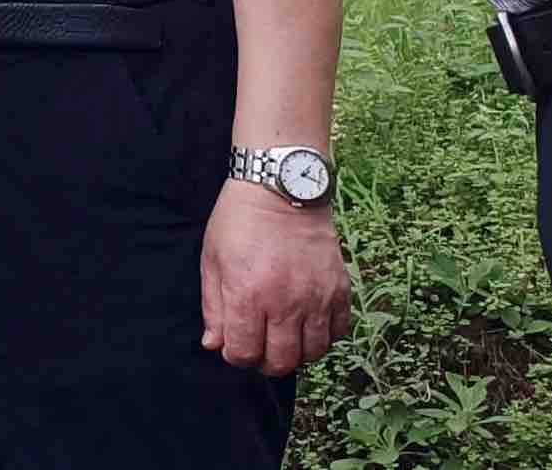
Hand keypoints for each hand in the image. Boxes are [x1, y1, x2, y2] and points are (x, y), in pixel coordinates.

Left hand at [199, 184, 351, 375]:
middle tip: (259, 347)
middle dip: (265, 362)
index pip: (245, 353)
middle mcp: (285, 302)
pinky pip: (339, 332)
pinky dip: (325, 337)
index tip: (234, 345)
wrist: (281, 189)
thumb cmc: (239, 221)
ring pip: (313, 353)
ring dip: (296, 353)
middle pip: (281, 361)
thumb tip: (214, 344)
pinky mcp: (340, 289)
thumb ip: (213, 307)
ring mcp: (317, 297)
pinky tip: (310, 325)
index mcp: (248, 295)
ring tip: (284, 337)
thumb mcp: (212, 260)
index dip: (236, 356)